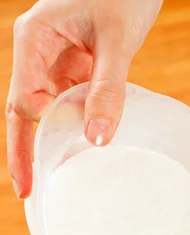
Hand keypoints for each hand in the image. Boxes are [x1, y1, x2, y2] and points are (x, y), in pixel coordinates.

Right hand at [6, 0, 162, 198]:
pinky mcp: (77, 68)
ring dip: (55, 140)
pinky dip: (79, 126)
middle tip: (27, 191)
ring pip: (49, 111)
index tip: (43, 172)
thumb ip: (108, 88)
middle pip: (25, 111)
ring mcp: (57, 61)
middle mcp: (39, 53)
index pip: (24, 101)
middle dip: (26, 150)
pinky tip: (86, 149)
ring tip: (58, 178)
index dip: (31, 140)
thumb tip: (97, 138)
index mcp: (34, 40)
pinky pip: (72, 104)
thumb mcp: (117, 42)